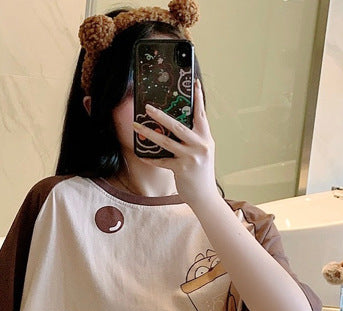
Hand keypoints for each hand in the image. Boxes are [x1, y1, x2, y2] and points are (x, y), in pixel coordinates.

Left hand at [132, 80, 216, 203]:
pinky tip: (141, 155)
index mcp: (206, 138)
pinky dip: (150, 158)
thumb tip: (175, 125)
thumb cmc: (201, 172)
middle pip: (177, 125)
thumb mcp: (203, 151)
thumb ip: (194, 138)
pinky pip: (161, 161)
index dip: (198, 98)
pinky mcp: (181, 169)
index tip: (194, 82)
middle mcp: (200, 145)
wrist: (205, 196)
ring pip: (165, 141)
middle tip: (147, 107)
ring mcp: (190, 157)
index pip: (201, 114)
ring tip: (136, 125)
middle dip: (160, 115)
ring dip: (148, 133)